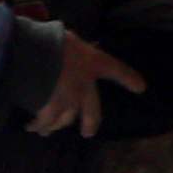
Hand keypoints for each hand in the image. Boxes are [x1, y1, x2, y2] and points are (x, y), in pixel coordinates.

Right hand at [28, 30, 145, 137]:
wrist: (35, 55)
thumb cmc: (53, 41)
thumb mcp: (68, 39)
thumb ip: (74, 48)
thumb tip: (76, 46)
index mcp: (95, 64)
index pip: (118, 71)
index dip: (130, 79)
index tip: (141, 88)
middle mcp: (85, 87)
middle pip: (92, 113)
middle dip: (90, 124)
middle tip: (88, 133)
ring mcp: (68, 101)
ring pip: (65, 120)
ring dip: (56, 126)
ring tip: (47, 131)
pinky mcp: (50, 109)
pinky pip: (44, 121)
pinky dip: (38, 125)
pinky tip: (32, 127)